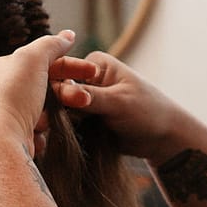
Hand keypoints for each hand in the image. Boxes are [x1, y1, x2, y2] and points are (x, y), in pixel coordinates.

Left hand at [0, 32, 77, 152]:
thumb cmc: (12, 96)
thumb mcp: (33, 59)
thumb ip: (51, 44)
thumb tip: (68, 35)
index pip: (37, 62)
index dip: (67, 64)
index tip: (92, 71)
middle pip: (41, 86)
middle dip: (66, 92)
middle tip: (86, 98)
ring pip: (40, 109)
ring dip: (53, 113)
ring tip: (53, 120)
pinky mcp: (7, 138)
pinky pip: (33, 130)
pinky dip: (41, 131)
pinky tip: (40, 133)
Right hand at [50, 51, 180, 161]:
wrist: (162, 138)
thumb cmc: (148, 112)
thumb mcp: (118, 102)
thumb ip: (89, 96)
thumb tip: (58, 91)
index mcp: (94, 64)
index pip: (64, 72)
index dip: (54, 89)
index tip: (51, 107)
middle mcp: (86, 79)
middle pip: (58, 92)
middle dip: (53, 108)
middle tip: (44, 124)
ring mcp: (84, 100)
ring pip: (60, 110)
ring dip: (55, 122)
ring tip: (48, 133)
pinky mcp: (84, 119)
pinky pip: (66, 125)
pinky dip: (62, 132)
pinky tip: (54, 141)